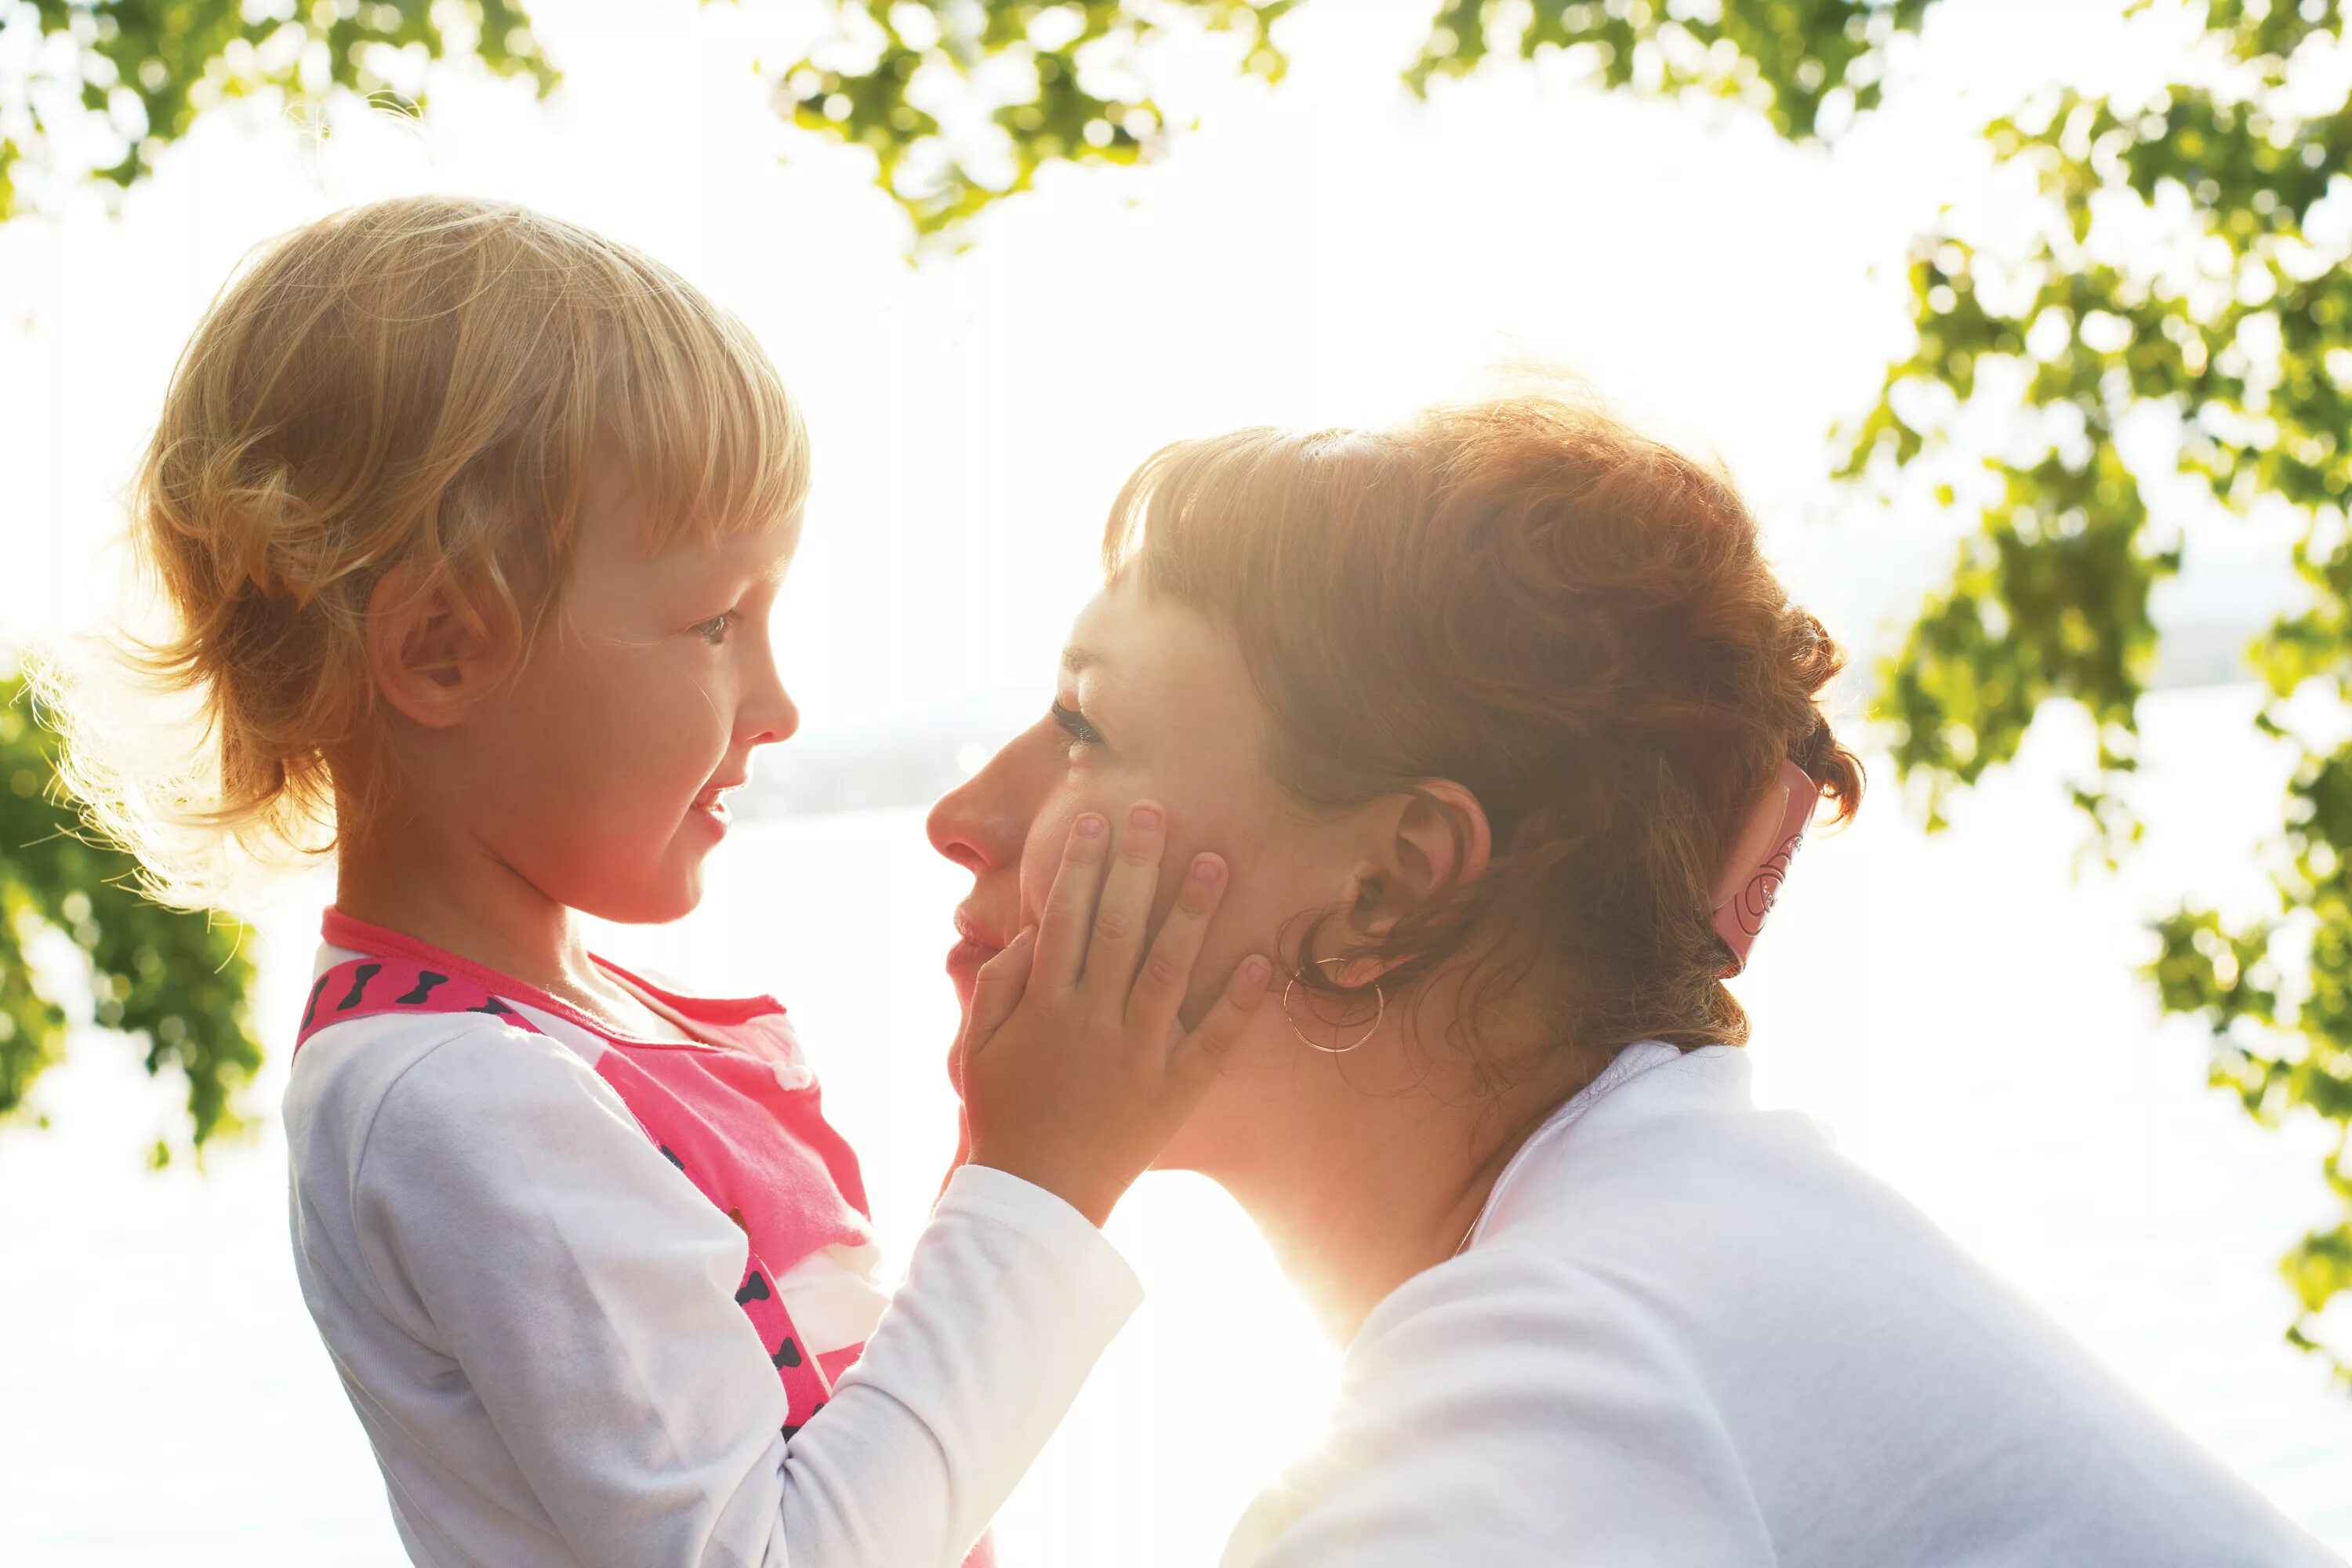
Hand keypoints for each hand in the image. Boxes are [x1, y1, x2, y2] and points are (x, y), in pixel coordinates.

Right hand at [958, 802, 1272, 1226]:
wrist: (1035, 1197)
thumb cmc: (1001, 1114)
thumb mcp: (975, 1046)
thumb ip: (997, 983)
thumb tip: (1032, 930)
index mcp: (1045, 1005)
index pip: (1063, 917)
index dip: (1078, 865)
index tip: (1094, 819)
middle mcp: (1092, 1019)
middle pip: (1118, 926)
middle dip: (1138, 865)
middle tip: (1158, 811)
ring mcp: (1137, 1053)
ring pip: (1168, 970)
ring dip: (1192, 913)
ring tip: (1215, 862)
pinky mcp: (1173, 1090)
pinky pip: (1212, 1041)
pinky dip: (1238, 1004)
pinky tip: (1261, 961)